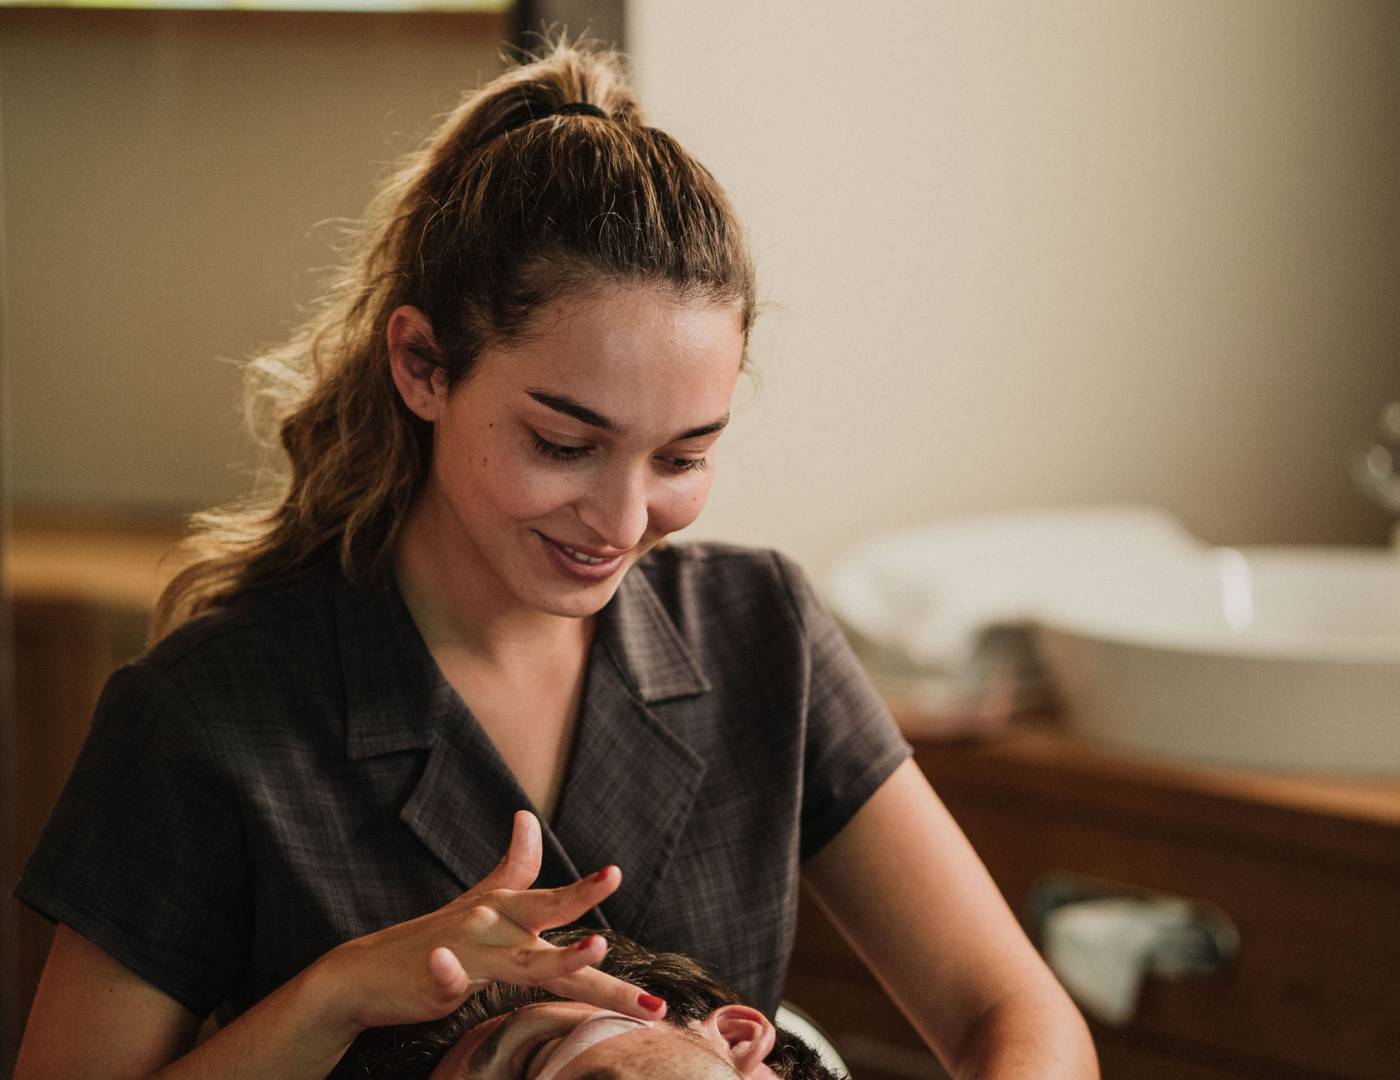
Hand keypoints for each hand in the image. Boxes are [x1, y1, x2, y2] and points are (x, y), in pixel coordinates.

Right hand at [316, 811, 662, 1032]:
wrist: (368, 970)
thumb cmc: (434, 938)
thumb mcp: (479, 901)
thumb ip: (514, 866)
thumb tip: (526, 816)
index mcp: (509, 912)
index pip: (556, 901)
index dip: (586, 888)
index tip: (616, 873)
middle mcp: (493, 926)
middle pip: (552, 928)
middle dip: (589, 927)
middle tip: (617, 905)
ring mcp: (466, 951)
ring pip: (522, 961)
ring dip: (559, 957)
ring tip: (595, 947)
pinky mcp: (435, 980)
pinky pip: (446, 977)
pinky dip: (446, 971)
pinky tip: (443, 964)